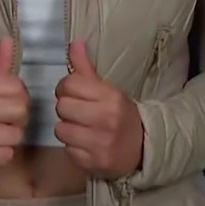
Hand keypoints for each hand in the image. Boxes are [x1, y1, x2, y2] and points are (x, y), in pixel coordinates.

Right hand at [0, 38, 28, 176]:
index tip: (7, 103)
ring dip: (10, 140)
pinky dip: (3, 156)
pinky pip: (7, 155)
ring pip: (17, 135)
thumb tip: (9, 38)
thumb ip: (0, 66)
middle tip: (4, 122)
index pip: (17, 86)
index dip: (19, 97)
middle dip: (18, 119)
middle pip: (21, 110)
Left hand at [54, 41, 144, 179]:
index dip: (66, 88)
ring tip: (80, 128)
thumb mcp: (108, 90)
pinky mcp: (93, 162)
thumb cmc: (121, 115)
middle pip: (62, 106)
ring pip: (60, 129)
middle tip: (77, 112)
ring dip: (67, 128)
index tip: (73, 94)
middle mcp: (106, 119)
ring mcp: (100, 142)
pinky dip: (73, 147)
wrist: (143, 148)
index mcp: (111, 97)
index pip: (69, 84)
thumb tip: (74, 43)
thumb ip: (86, 68)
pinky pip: (67, 149)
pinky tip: (85, 143)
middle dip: (66, 109)